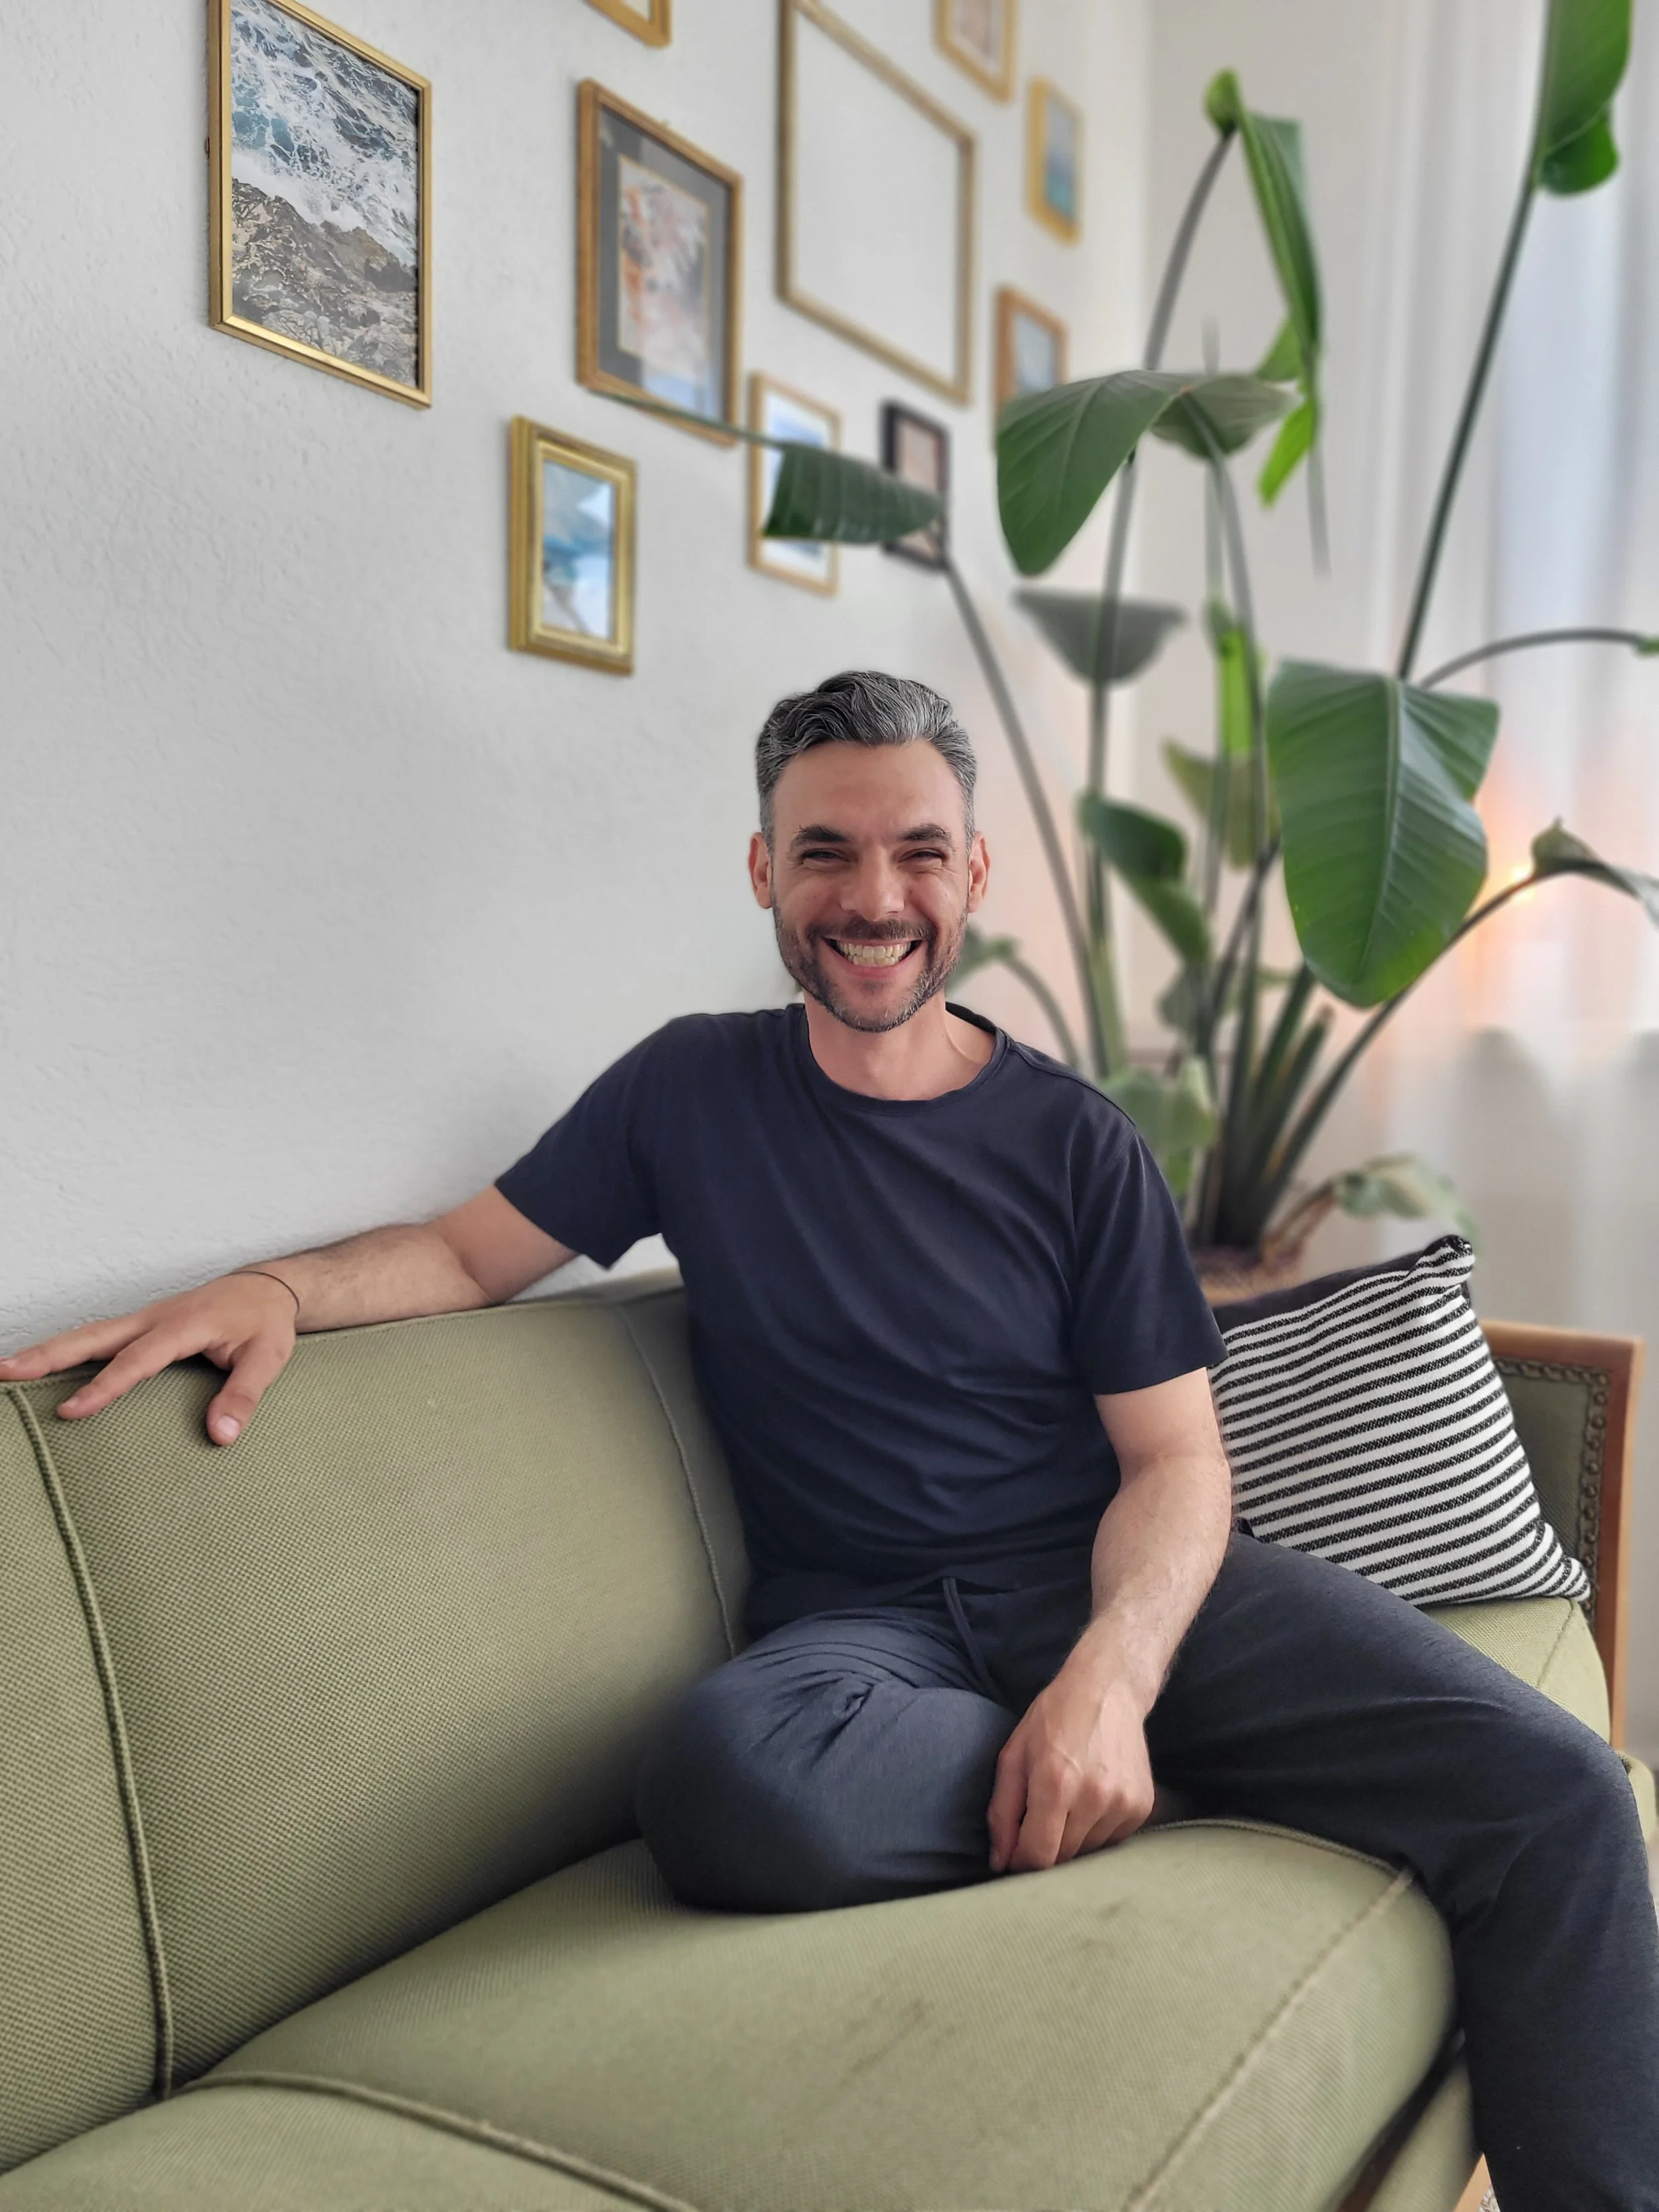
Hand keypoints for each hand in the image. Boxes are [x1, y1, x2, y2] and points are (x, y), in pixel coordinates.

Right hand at [0, 1273, 298, 1443]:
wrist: (266, 1288)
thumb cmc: (265, 1323)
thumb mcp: (267, 1358)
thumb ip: (244, 1395)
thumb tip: (220, 1436)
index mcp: (184, 1325)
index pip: (137, 1359)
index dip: (104, 1386)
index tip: (71, 1411)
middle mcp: (154, 1318)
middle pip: (93, 1336)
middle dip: (49, 1354)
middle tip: (5, 1370)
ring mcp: (143, 1320)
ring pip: (88, 1334)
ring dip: (48, 1350)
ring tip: (6, 1369)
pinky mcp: (140, 1327)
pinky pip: (98, 1338)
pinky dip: (67, 1350)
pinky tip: (42, 1366)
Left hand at [986, 1652, 1155, 1874]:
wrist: (1108, 1689)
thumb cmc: (1053, 1719)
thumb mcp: (1013, 1755)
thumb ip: (1002, 1812)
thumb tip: (1000, 1862)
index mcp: (1056, 1784)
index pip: (1038, 1857)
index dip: (1021, 1863)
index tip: (1014, 1853)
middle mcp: (1094, 1798)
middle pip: (1063, 1859)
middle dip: (1045, 1847)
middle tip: (1039, 1817)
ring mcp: (1123, 1804)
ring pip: (1088, 1852)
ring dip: (1072, 1839)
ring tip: (1068, 1801)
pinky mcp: (1142, 1806)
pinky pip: (1112, 1840)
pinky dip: (1096, 1830)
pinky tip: (1091, 1798)